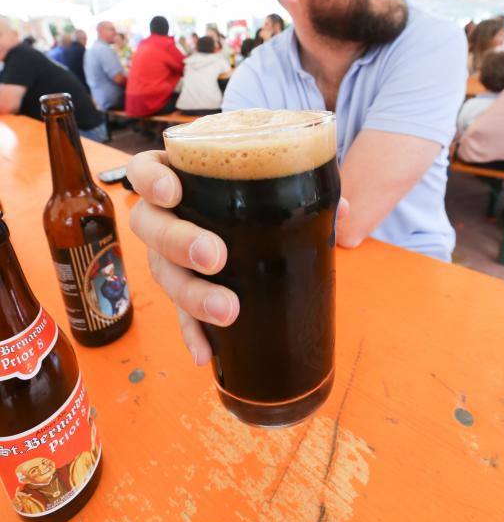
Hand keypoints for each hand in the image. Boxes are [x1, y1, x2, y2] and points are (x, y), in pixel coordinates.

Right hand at [127, 150, 348, 365]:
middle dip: (178, 241)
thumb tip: (342, 210)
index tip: (172, 191)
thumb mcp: (269, 178)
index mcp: (176, 175)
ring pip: (163, 274)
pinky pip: (180, 314)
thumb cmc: (248, 186)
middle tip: (214, 256)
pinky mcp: (181, 290)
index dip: (150, 179)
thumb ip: (301, 186)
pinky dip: (193, 333)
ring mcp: (166, 256)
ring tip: (226, 309)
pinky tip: (206, 353)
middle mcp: (162, 216)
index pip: (144, 169)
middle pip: (148, 225)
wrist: (246, 214)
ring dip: (191, 295)